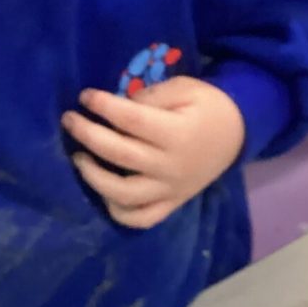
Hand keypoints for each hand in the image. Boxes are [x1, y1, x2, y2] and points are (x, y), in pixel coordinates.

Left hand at [62, 77, 244, 228]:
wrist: (237, 134)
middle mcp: (171, 165)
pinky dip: (118, 212)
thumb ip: (152, 96)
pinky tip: (103, 192)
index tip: (85, 96)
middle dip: (88, 134)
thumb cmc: (207, 106)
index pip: (131, 119)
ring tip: (79, 158)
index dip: (103, 106)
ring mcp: (170, 189)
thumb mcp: (186, 88)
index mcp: (177, 133)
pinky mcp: (171, 203)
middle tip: (69, 120)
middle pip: (120, 153)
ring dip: (94, 177)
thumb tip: (116, 106)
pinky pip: (141, 218)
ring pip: (124, 194)